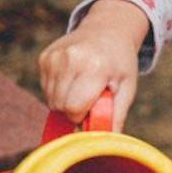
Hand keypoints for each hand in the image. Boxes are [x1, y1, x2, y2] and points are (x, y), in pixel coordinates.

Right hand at [38, 0, 149, 130]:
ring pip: (50, 99)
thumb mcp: (127, 87)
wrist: (107, 29)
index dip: (82, 116)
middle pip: (60, 105)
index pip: (74, 108)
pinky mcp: (44, 57)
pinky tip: (73, 78)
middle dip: (73, 110)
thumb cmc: (119, 63)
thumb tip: (108, 142)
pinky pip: (45, 88)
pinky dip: (58, 90)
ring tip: (83, 86)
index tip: (93, 109)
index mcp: (94, 67)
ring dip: (65, 100)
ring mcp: (54, 56)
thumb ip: (116, 115)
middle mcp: (70, 59)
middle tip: (90, 98)